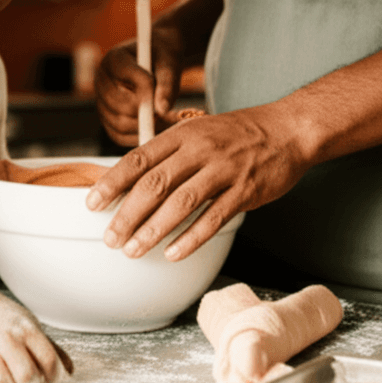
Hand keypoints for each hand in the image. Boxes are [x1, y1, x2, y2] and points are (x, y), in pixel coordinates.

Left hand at [86, 103, 309, 260]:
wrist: (289, 129)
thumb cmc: (237, 134)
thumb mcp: (198, 131)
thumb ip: (167, 154)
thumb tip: (131, 180)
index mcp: (182, 135)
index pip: (138, 159)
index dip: (112, 183)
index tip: (92, 203)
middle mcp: (199, 150)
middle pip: (155, 184)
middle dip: (127, 214)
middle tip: (110, 238)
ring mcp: (223, 170)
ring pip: (181, 203)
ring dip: (153, 230)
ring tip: (133, 250)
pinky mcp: (245, 191)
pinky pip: (214, 218)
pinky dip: (191, 238)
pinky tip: (173, 253)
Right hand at [94, 32, 182, 146]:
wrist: (157, 65)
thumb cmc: (163, 61)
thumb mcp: (169, 65)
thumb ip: (167, 84)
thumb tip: (162, 110)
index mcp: (113, 59)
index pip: (125, 76)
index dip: (146, 88)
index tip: (164, 92)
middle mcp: (101, 81)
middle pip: (120, 105)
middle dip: (146, 111)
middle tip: (167, 111)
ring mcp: (101, 102)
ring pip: (119, 124)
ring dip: (145, 126)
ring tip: (166, 120)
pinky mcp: (107, 119)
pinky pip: (119, 136)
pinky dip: (139, 137)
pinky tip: (157, 128)